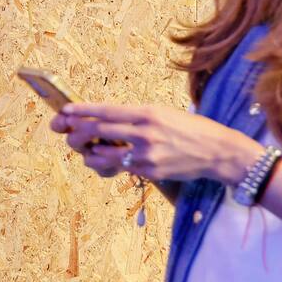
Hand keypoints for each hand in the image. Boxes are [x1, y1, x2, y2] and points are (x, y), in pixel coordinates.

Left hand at [49, 102, 263, 182]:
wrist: (216, 151)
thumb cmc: (188, 128)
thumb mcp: (162, 113)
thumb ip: (135, 116)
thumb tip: (106, 119)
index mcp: (146, 112)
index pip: (106, 110)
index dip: (82, 111)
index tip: (65, 110)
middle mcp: (144, 131)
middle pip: (98, 131)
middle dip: (77, 133)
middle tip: (68, 133)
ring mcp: (146, 153)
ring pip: (103, 154)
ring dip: (89, 153)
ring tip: (87, 151)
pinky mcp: (149, 171)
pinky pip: (120, 168)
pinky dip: (108, 165)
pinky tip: (105, 161)